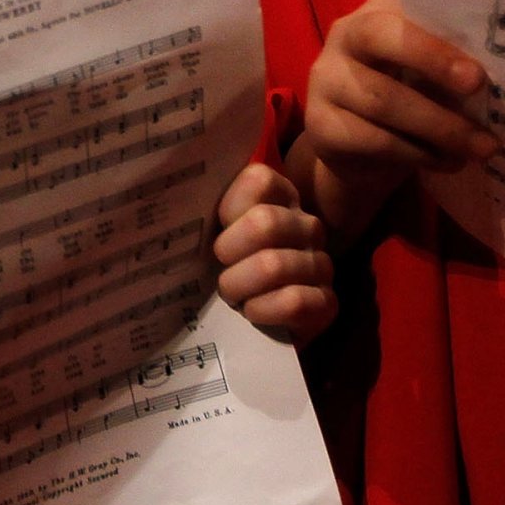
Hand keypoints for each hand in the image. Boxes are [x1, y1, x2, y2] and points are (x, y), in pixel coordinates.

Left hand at [213, 162, 336, 342]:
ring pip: (273, 265)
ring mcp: (321, 263)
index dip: (229, 206)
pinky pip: (293, 301)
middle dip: (229, 251)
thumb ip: (207, 211)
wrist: (257, 324)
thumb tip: (177, 202)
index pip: (259, 180)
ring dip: (239, 285)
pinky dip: (262, 309)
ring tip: (231, 294)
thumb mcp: (215, 234)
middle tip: (218, 268)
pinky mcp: (326, 302)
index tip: (217, 228)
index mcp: (281, 199)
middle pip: (265, 223)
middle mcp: (307, 225)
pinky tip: (251, 312)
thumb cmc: (228, 269)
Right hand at [300, 0, 495, 235]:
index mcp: (375, 13)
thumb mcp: (427, 71)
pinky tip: (447, 162)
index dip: (437, 41)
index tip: (478, 73)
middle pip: (380, 39)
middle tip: (478, 89)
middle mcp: (343, 38)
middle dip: (432, 63)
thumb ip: (452, 61)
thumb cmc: (408, 94)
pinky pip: (375, 140)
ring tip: (482, 147)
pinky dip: (419, 154)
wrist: (358, 148)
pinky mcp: (321, 126)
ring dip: (440, 127)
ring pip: (383, 100)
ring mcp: (325, 82)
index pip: (402, 11)